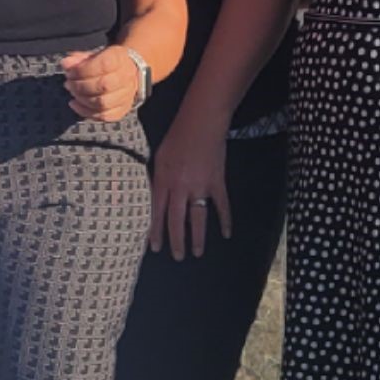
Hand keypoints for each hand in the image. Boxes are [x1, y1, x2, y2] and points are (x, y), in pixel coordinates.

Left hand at [61, 46, 141, 121]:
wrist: (127, 70)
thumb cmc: (107, 62)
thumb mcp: (93, 55)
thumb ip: (78, 59)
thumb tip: (66, 64)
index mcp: (119, 59)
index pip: (103, 65)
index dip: (82, 70)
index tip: (70, 73)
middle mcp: (126, 77)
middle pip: (103, 86)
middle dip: (81, 87)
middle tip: (69, 84)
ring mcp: (126, 96)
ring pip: (103, 103)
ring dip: (82, 100)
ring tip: (73, 93)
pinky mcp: (122, 109)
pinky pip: (104, 116)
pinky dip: (86, 112)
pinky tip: (76, 105)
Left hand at [148, 108, 227, 255]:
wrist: (202, 122)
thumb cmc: (177, 135)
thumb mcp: (159, 157)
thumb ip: (157, 179)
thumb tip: (153, 198)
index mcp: (163, 180)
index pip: (157, 212)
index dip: (155, 231)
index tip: (154, 248)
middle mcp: (180, 187)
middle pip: (177, 221)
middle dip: (176, 241)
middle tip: (177, 257)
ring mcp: (200, 186)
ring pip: (198, 218)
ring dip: (197, 238)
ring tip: (197, 253)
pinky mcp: (217, 182)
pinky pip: (221, 205)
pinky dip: (225, 219)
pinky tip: (226, 233)